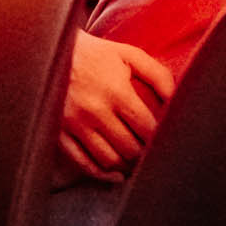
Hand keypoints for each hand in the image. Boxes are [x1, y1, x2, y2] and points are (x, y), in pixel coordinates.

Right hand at [58, 35, 174, 183]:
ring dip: (126, 165)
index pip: (147, 127)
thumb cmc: (96, 54)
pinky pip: (83, 163)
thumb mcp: (128, 55)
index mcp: (116, 90)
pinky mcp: (58, 132)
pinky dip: (102, 174)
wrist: (50, 50)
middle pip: (129, 147)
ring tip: (135, 161)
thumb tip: (176, 99)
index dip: (159, 137)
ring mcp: (74, 124)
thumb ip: (157, 74)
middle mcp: (94, 110)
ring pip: (108, 159)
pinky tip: (116, 174)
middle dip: (144, 152)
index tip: (164, 139)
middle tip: (151, 152)